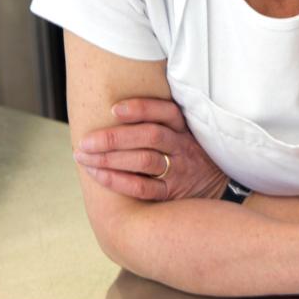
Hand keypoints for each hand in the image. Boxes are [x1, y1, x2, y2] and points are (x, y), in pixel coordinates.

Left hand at [73, 97, 227, 201]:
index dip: (141, 108)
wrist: (216, 189)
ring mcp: (179, 170)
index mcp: (185, 127)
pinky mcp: (172, 193)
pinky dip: (118, 181)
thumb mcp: (185, 133)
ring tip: (83, 157)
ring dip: (109, 159)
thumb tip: (116, 105)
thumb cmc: (188, 155)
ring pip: (144, 161)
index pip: (166, 112)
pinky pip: (143, 188)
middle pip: (150, 136)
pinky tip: (98, 175)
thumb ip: (160, 120)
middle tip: (84, 141)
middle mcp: (182, 146)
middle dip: (114, 137)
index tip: (113, 109)